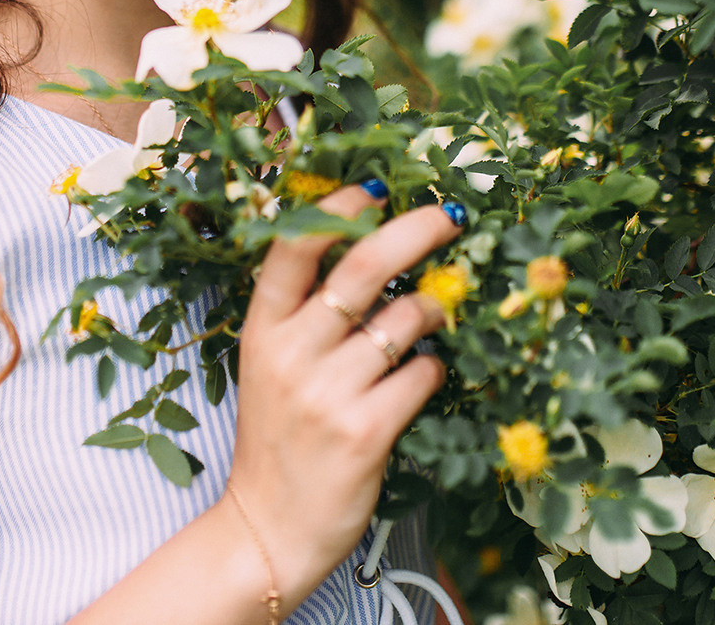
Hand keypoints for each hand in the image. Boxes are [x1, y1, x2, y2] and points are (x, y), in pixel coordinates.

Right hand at [224, 184, 461, 602]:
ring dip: (434, 308)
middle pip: (363, 266)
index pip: (294, 245)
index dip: (338, 206)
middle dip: (417, 229)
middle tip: (452, 215)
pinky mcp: (366, 432)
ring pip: (407, 318)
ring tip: (434, 316)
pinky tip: (422, 377)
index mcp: (262, 328)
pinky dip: (435, 367)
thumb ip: (306, 310)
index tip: (376, 186)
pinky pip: (425, 373)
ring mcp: (328, 393)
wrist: (268, 528)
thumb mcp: (271, 362)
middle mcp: (291, 352)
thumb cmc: (279, 437)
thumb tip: (371, 244)